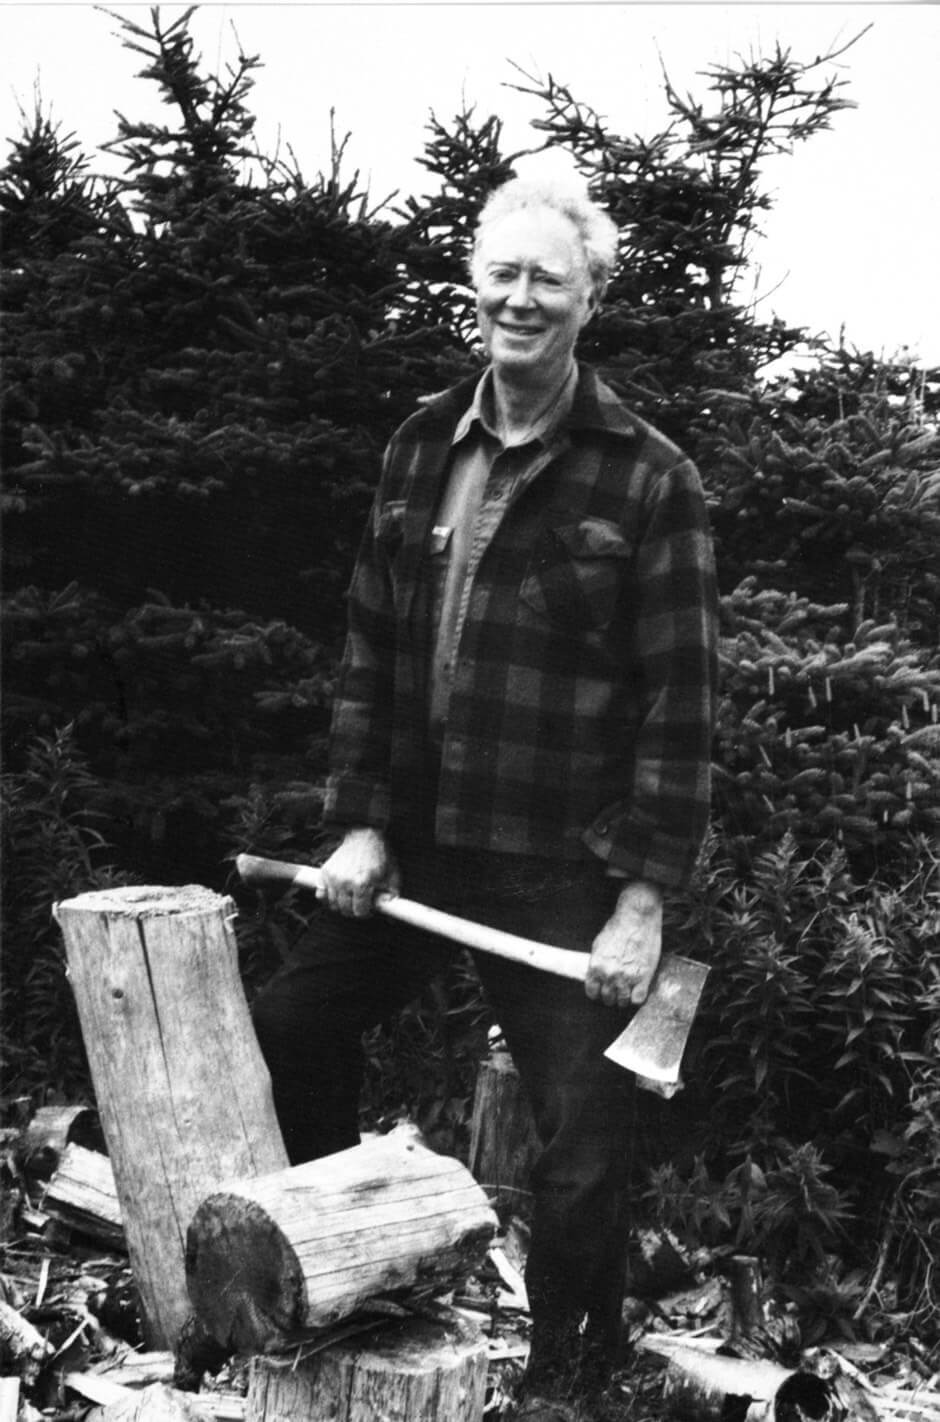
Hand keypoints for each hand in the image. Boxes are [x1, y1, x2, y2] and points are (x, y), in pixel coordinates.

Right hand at [317, 827, 399, 917]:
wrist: (363, 836)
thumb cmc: (378, 855)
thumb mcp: (392, 874)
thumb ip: (392, 894)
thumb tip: (390, 910)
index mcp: (361, 883)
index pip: (359, 912)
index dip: (366, 912)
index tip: (369, 908)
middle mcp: (345, 881)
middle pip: (345, 910)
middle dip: (354, 910)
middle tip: (360, 903)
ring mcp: (333, 877)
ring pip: (333, 904)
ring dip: (342, 904)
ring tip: (351, 897)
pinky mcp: (325, 872)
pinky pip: (320, 894)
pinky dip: (327, 898)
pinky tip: (337, 894)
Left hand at [585, 880, 662, 1007]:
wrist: (636, 918)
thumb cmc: (618, 928)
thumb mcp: (599, 945)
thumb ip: (596, 963)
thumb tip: (595, 974)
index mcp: (596, 967)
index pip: (592, 993)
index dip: (597, 993)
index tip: (602, 990)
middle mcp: (609, 975)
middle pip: (607, 999)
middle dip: (611, 996)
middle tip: (617, 989)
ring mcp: (627, 978)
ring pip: (622, 1002)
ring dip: (624, 998)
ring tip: (627, 991)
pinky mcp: (643, 978)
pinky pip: (638, 999)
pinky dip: (637, 998)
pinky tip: (638, 990)